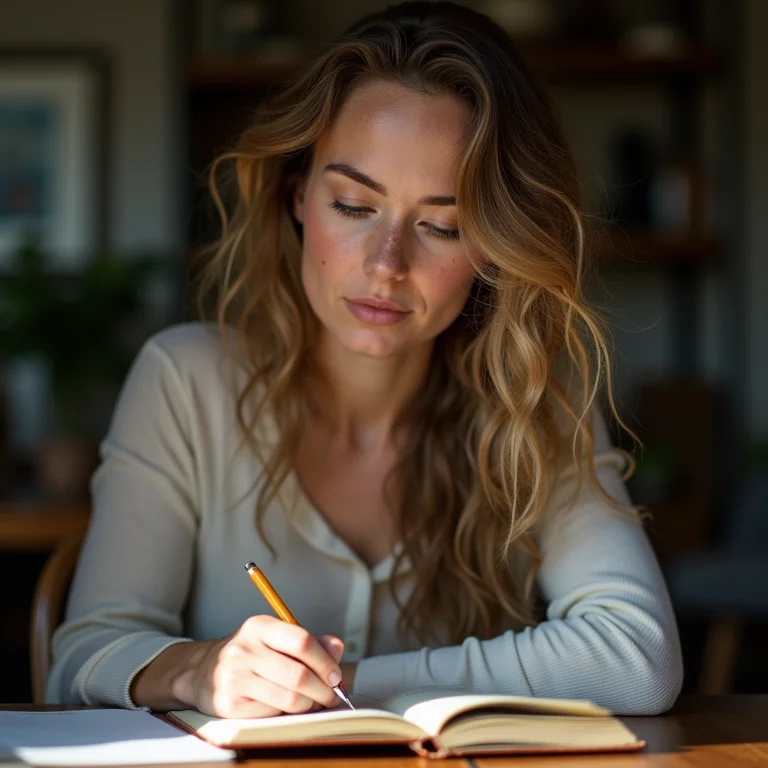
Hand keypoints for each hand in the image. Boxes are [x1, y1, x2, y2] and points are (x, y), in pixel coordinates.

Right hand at [174, 615, 344, 718]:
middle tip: (332, 696)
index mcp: (259, 626)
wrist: (204, 671)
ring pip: (289, 699)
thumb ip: (309, 641)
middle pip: (298, 675)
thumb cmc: (251, 654)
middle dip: (323, 690)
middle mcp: (244, 649)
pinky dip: (287, 715)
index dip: (325, 662)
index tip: (336, 676)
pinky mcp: (229, 704)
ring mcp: (234, 677)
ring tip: (313, 703)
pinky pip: (272, 714)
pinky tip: (287, 708)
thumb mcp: (275, 638)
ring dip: (309, 705)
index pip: (302, 641)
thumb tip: (337, 647)